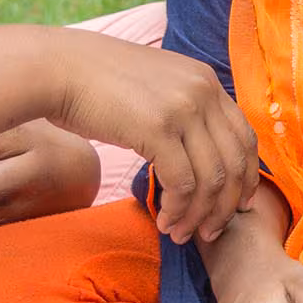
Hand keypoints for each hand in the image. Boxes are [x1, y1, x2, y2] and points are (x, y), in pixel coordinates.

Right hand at [47, 30, 257, 245]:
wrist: (56, 68)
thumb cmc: (95, 83)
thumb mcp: (154, 86)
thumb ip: (182, 110)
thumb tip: (196, 149)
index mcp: (206, 80)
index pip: (245, 137)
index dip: (246, 176)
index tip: (237, 204)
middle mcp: (203, 91)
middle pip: (235, 162)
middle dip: (227, 205)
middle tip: (212, 232)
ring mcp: (184, 109)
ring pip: (212, 179)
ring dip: (199, 216)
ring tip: (180, 234)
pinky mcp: (159, 129)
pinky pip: (183, 184)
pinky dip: (178, 210)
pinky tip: (164, 222)